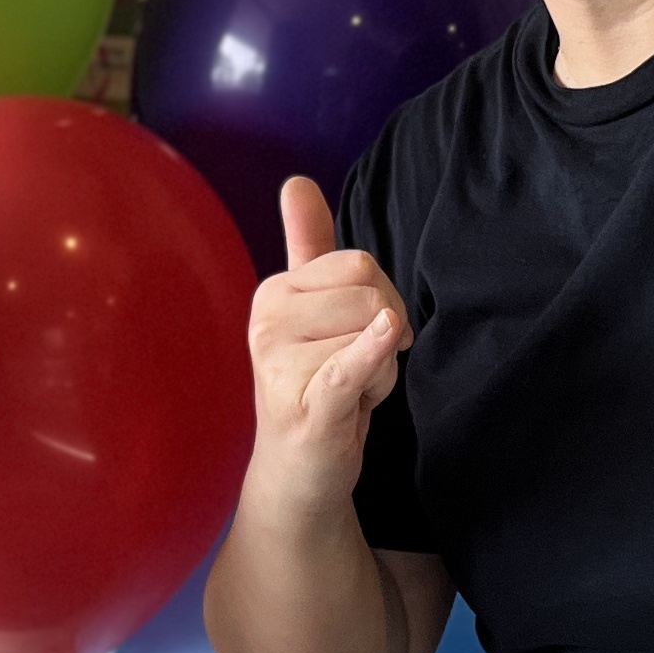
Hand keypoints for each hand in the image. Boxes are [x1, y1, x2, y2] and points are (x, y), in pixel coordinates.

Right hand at [242, 175, 409, 522]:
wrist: (300, 471)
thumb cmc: (316, 385)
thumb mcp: (313, 312)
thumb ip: (306, 245)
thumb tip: (297, 181)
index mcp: (274, 292)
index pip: (361, 265)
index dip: (381, 305)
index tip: (356, 340)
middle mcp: (268, 321)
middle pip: (373, 294)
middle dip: (385, 337)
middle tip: (354, 372)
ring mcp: (281, 363)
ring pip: (378, 332)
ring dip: (384, 372)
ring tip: (350, 393)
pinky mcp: (306, 402)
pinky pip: (352, 364)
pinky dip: (373, 354)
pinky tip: (384, 341)